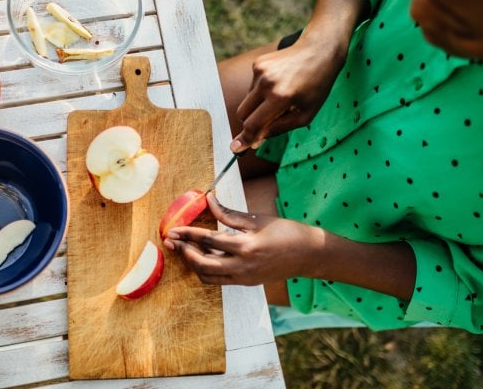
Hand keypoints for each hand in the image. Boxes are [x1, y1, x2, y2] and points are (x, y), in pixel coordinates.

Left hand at [162, 193, 322, 284]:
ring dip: (193, 262)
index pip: (208, 239)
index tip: (173, 229)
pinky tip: (205, 254)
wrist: (309, 255)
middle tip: (173, 240)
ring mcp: (244, 278)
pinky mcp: (246, 283)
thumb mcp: (257, 219)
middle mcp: (242, 267)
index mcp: (246, 247)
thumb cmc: (287, 233)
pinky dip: (207, 269)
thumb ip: (229, 213)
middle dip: (184, 252)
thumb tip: (209, 199)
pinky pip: (218, 280)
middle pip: (202, 263)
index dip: (187, 233)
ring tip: (187, 247)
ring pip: (207, 276)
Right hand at [230, 35, 345, 152]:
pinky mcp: (257, 63)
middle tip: (261, 127)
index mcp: (281, 97)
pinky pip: (252, 87)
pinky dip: (261, 91)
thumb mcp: (306, 115)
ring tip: (281, 96)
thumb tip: (256, 140)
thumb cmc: (316, 86)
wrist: (319, 51)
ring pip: (247, 100)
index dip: (245, 139)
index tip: (236, 148)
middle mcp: (266, 83)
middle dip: (249, 123)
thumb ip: (279, 129)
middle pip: (242, 113)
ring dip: (259, 105)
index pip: (253, 124)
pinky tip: (279, 84)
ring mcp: (259, 71)